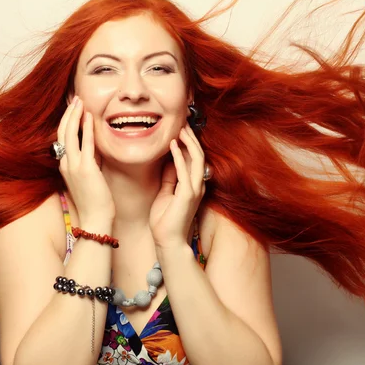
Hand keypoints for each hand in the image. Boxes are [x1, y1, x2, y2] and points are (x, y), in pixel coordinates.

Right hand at [57, 96, 114, 224]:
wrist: (95, 220)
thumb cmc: (94, 203)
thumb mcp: (89, 178)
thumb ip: (89, 162)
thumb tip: (95, 148)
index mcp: (65, 166)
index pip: (62, 138)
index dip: (66, 121)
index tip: (72, 109)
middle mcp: (66, 164)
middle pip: (62, 132)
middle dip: (68, 113)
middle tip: (75, 99)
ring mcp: (73, 166)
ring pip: (69, 134)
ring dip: (74, 115)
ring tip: (80, 101)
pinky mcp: (85, 169)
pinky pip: (84, 144)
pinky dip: (85, 128)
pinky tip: (88, 116)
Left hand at [150, 124, 205, 247]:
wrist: (167, 241)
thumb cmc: (165, 220)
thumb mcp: (166, 193)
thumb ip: (170, 178)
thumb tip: (169, 161)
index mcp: (193, 186)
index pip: (195, 160)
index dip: (190, 143)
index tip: (182, 129)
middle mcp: (198, 186)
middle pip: (199, 156)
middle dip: (192, 138)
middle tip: (184, 123)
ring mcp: (194, 190)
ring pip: (197, 160)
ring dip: (189, 143)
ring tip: (181, 129)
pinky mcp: (187, 195)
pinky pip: (185, 171)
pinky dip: (179, 156)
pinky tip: (173, 145)